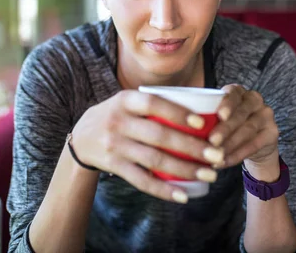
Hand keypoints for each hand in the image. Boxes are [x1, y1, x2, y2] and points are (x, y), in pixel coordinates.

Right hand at [71, 90, 224, 202]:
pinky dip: (164, 190)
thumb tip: (200, 111)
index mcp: (124, 101)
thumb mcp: (126, 102)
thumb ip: (153, 104)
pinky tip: (183, 194)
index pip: (153, 103)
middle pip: (159, 136)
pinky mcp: (114, 166)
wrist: (79, 139)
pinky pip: (142, 180)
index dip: (177, 112)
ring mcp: (114, 146)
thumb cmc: (116, 117)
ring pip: (154, 160)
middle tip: (216, 155)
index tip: (202, 122)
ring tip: (209, 174)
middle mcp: (118, 122)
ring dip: (185, 169)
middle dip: (191, 147)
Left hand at [208, 85, 278, 170]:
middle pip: (240, 113)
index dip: (227, 104)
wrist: (254, 143)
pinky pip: (254, 144)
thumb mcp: (217, 118)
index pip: (233, 93)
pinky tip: (224, 162)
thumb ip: (205, 116)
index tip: (219, 115)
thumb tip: (179, 124)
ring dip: (230, 144)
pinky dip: (237, 155)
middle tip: (212, 140)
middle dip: (225, 128)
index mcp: (238, 92)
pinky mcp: (272, 132)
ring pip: (247, 130)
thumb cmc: (227, 126)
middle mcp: (254, 100)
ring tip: (215, 155)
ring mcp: (266, 115)